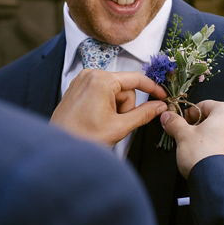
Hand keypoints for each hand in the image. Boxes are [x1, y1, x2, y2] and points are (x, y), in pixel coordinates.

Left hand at [51, 69, 167, 146]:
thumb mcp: (120, 126)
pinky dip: (106, 106)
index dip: (153, 88)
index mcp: (101, 80)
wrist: (60, 149)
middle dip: (125, 107)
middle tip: (117, 123)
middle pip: (124, 88)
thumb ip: (144, 113)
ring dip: (115, 108)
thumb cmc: (83, 137)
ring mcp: (82, 81)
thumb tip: (160, 106)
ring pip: (114, 92)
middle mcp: (91, 75)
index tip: (163, 96)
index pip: (136, 78)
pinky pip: (102, 93)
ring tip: (104, 123)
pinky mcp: (78, 88)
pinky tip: (97, 119)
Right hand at [160, 100, 223, 176]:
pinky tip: (212, 159)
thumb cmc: (205, 157)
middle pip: (217, 120)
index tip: (182, 122)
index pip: (205, 105)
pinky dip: (223, 151)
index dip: (190, 114)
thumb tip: (169, 118)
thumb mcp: (183, 136)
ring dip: (214, 139)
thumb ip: (175, 123)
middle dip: (202, 127)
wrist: (219, 183)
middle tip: (189, 137)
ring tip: (200, 150)